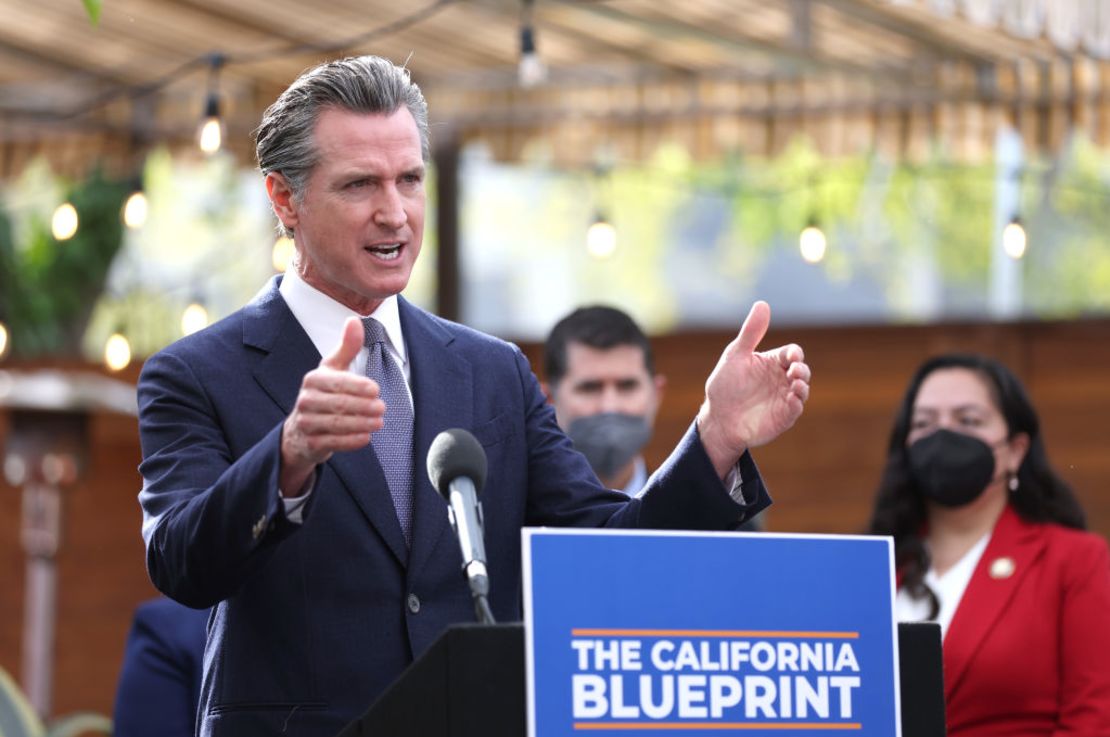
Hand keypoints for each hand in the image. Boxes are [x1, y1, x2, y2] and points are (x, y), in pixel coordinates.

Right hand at [280, 317, 384, 494]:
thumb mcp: (332, 369)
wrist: (299, 431)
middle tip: (382, 407)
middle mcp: (306, 401)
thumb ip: (347, 347)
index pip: (338, 382)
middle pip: (339, 404)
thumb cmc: (323, 394)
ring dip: (361, 423)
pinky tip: (366, 437)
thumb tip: (354, 320)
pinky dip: (352, 440)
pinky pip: (333, 442)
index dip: (358, 386)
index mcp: (313, 380)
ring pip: (337, 424)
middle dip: (363, 406)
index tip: (376, 390)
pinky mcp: (310, 444)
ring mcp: (306, 423)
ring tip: (379, 421)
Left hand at [696, 301, 809, 477]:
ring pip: (803, 389)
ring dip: (803, 385)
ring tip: (795, 383)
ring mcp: (783, 398)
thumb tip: (762, 303)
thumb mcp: (736, 355)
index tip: (791, 357)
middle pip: (802, 370)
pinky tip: (792, 399)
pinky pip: (796, 409)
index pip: (791, 353)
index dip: (794, 354)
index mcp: (771, 363)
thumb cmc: (725, 386)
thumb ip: (751, 332)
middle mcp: (781, 380)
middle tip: (793, 370)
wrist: (717, 418)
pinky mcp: (783, 417)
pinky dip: (797, 404)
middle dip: (802, 369)